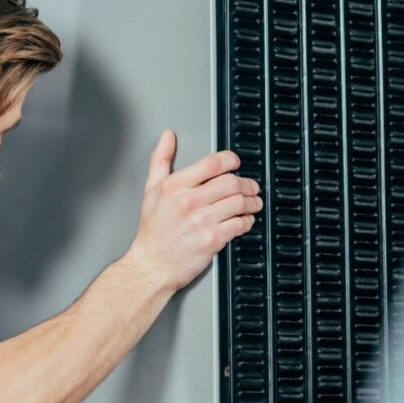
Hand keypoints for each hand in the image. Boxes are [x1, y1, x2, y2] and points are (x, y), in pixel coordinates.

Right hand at [126, 130, 260, 292]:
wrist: (151, 265)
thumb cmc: (152, 231)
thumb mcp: (150, 189)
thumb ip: (160, 160)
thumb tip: (167, 137)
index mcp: (175, 186)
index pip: (212, 163)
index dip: (231, 160)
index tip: (236, 163)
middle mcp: (189, 201)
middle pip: (231, 182)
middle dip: (246, 183)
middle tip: (250, 186)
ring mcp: (201, 221)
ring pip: (239, 202)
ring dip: (251, 202)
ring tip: (252, 203)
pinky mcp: (212, 240)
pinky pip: (240, 224)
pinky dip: (247, 221)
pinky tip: (245, 220)